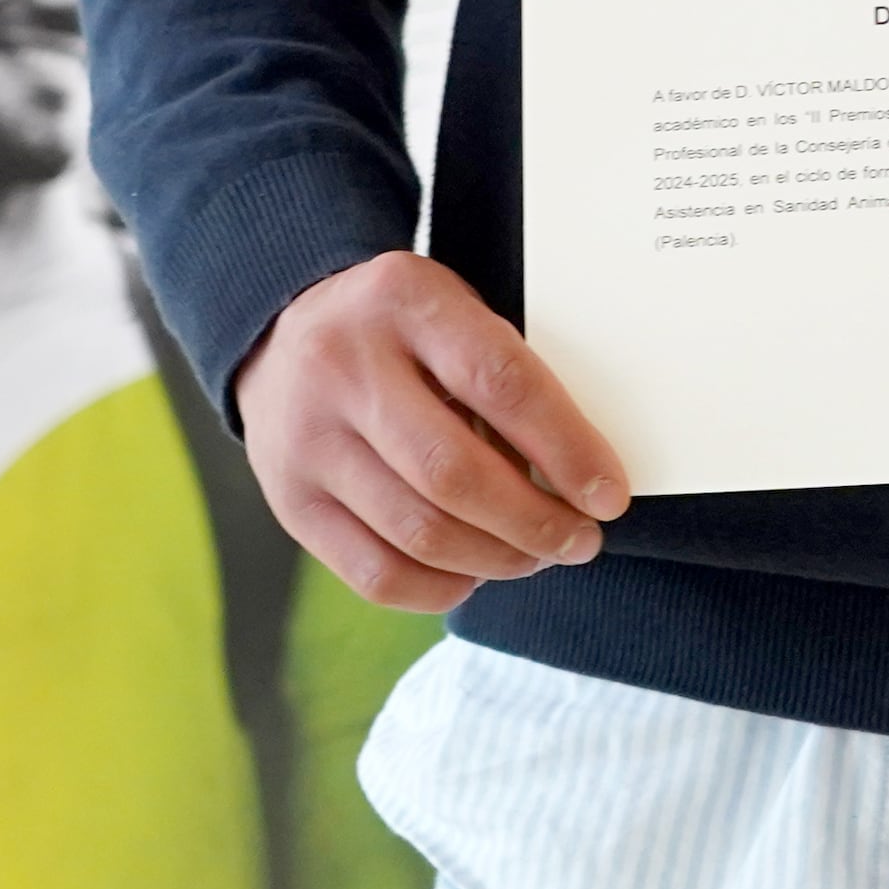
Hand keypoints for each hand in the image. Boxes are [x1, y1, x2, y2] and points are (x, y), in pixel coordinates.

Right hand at [234, 250, 629, 610]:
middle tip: (581, 540)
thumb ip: (503, 371)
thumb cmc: (402, 329)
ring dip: (496, 559)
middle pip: (454, 473)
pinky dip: (438, 589)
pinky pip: (373, 574)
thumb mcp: (451, 308)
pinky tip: (474, 573)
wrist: (279, 332)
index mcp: (404, 299)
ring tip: (536, 557)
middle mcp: (345, 366)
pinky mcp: (290, 501)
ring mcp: (307, 438)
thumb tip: (581, 472)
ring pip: (418, 531)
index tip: (610, 496)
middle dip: (535, 522)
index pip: (501, 383)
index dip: (567, 449)